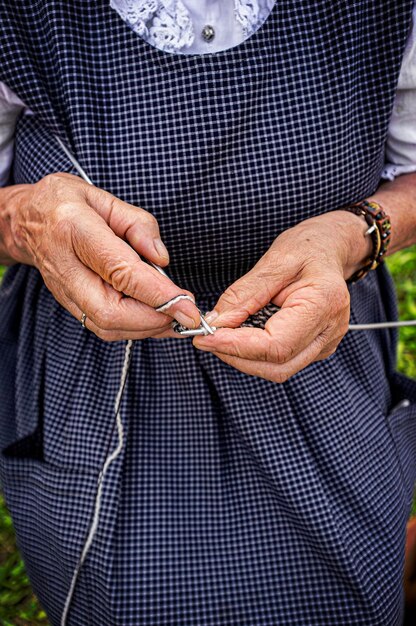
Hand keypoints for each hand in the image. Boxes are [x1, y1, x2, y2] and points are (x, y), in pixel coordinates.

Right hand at [5, 173, 200, 339]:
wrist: (27, 220)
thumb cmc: (66, 204)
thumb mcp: (104, 197)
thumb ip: (137, 225)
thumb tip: (162, 259)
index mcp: (75, 229)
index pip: (120, 271)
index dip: (157, 293)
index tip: (187, 304)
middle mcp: (67, 268)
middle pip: (111, 312)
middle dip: (154, 319)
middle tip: (185, 312)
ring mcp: (65, 291)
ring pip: (108, 326)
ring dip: (148, 328)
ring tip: (176, 316)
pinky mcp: (70, 304)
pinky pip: (103, 327)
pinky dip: (135, 329)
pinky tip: (156, 319)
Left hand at [193, 211, 371, 381]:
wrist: (330, 249)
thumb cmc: (307, 248)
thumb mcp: (275, 260)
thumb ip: (244, 294)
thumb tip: (217, 322)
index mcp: (324, 304)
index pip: (276, 344)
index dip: (237, 345)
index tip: (207, 336)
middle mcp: (329, 331)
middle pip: (277, 365)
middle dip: (236, 355)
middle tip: (206, 336)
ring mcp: (324, 343)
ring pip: (278, 369)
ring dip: (243, 357)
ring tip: (222, 333)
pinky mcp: (315, 347)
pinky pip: (281, 362)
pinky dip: (255, 353)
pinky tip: (242, 333)